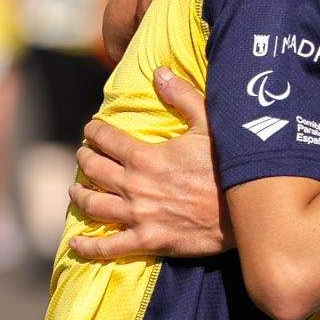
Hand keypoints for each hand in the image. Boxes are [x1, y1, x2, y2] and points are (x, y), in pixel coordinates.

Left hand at [67, 68, 229, 260]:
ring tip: (75, 191)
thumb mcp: (209, 124)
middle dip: (83, 159)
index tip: (91, 129)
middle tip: (83, 155)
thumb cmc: (228, 166)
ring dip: (79, 196)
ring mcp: (138, 216)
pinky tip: (75, 243)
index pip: (106, 139)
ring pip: (93, 205)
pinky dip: (88, 246)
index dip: (94, 131)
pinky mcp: (147, 241)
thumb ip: (182, 97)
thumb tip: (160, 72)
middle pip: (93, 170)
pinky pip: (108, 247)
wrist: (245, 212)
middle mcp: (134, 186)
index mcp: (145, 157)